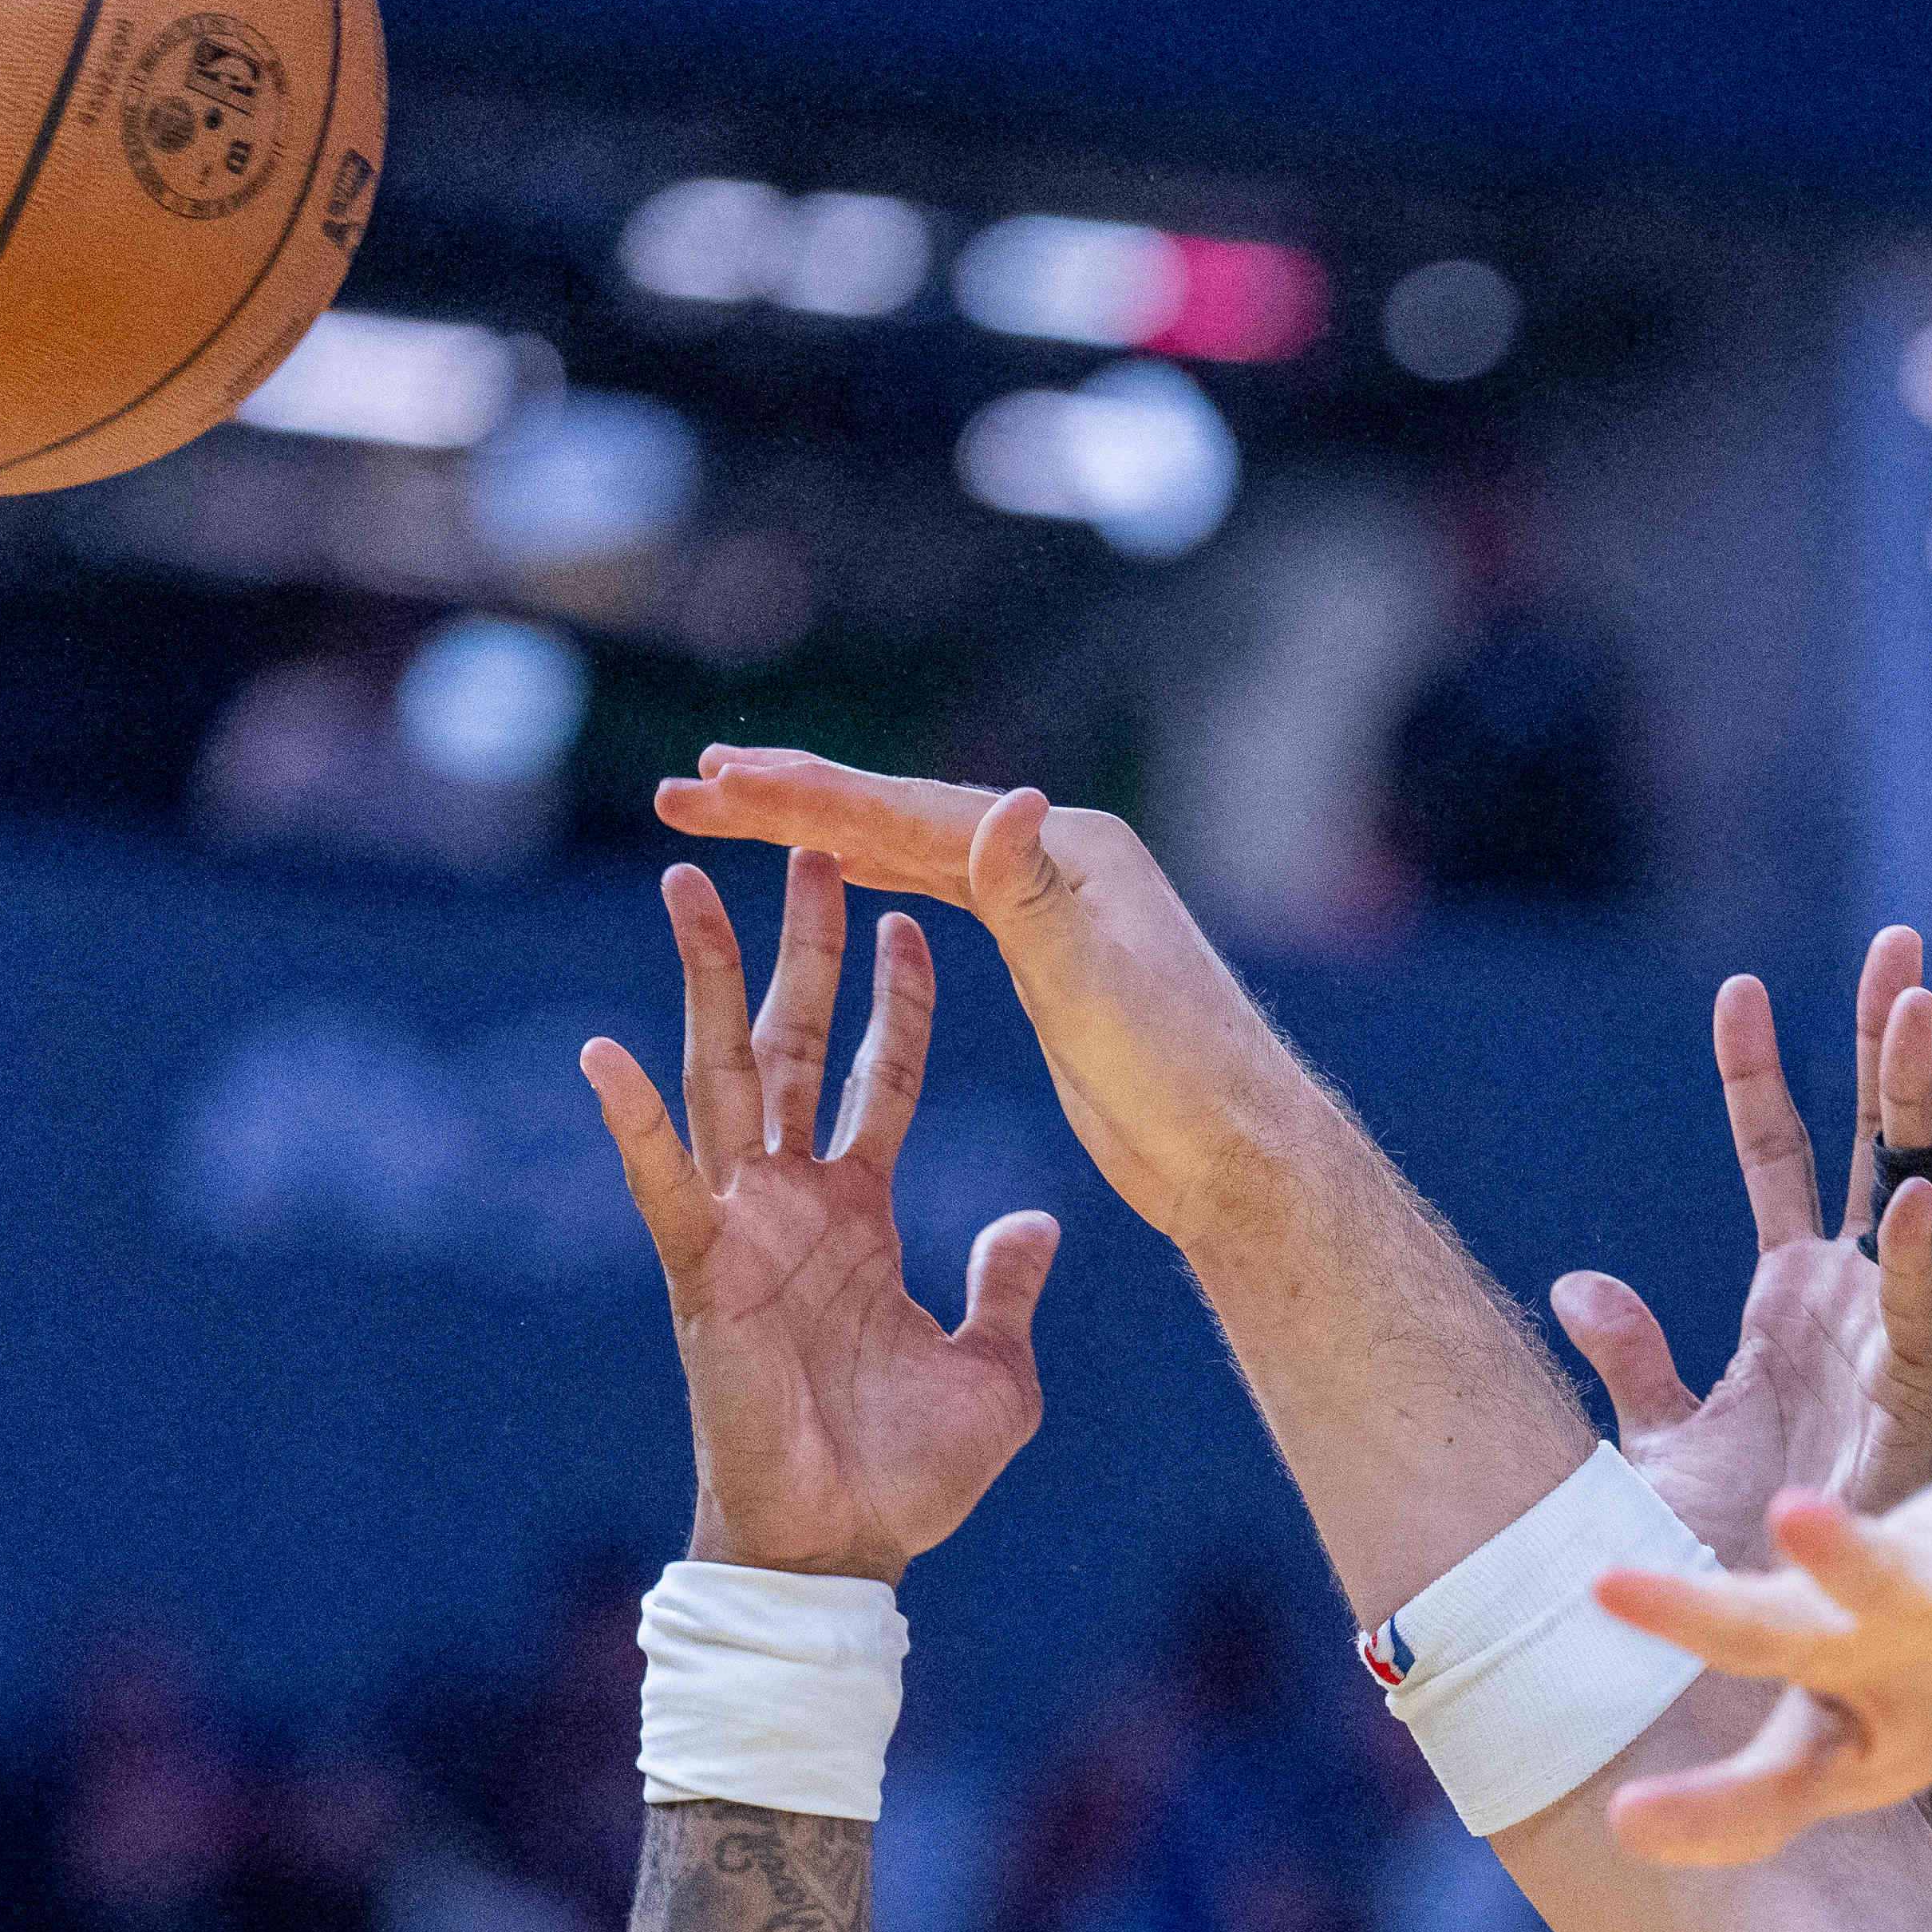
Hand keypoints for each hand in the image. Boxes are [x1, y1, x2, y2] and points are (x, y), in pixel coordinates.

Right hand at [576, 851, 1055, 1581]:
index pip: (882, 1076)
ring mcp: (739, 1227)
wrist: (846, 1553)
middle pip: (793, 1044)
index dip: (897, 999)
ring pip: (720, 1078)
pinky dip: (633, 1126)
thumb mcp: (995, 1371)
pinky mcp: (698, 1273)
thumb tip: (1036, 1222)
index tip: (914, 915)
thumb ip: (1006, 1288)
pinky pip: (662, 1187)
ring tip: (690, 887)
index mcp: (859, 1212)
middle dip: (799, 946)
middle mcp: (792, 1200)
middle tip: (805, 846)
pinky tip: (604, 1055)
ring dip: (707, 986)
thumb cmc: (908, 1474)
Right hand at [653, 748, 1300, 1236]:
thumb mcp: (1097, 987)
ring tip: (735, 803)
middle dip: (793, 798)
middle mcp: (1057, 854)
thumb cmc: (1182, 1079)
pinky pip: (939, 889)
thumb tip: (1010, 799)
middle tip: (691, 786)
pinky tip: (837, 867)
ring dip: (824, 828)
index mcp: (1065, 850)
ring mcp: (1052, 896)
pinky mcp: (1047, 947)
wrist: (1241, 1148)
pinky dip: (877, 870)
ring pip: (913, 847)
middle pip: (902, 815)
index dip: (806, 798)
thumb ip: (1037, 897)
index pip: (910, 814)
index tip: (716, 782)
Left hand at [1545, 927, 1931, 1569]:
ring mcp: (1890, 1338)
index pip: (1778, 1157)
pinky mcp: (1915, 1401)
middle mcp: (1853, 1299)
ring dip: (1917, 1105)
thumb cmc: (1728, 1548)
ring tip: (1917, 1005)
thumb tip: (1578, 1279)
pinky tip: (1916, 1186)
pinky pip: (1922, 1311)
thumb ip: (1630, 1356)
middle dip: (1884, 1044)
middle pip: (1873, 1141)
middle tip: (1897, 946)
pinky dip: (1921, 1254)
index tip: (1739, 989)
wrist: (1766, 1640)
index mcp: (1792, 1296)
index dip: (1758, 1074)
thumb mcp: (1657, 1438)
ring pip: (1916, 1193)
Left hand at [1594, 1449, 1931, 1867]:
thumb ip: (1736, 1804)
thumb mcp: (1832, 1754)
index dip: (1685, 1613)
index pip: (1749, 1627)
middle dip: (1845, 1549)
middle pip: (1877, 1572)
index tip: (1604, 1588)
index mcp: (1840, 1633)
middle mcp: (1920, 1581)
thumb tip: (1617, 1830)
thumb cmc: (1911, 1679)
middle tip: (1797, 1515)